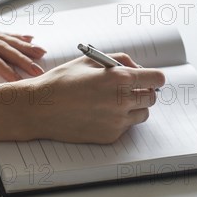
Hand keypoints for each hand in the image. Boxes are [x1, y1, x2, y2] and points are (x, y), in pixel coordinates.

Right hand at [20, 53, 165, 143]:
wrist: (40, 108)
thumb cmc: (61, 82)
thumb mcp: (89, 60)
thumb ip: (118, 60)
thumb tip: (136, 67)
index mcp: (120, 79)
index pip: (156, 79)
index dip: (154, 77)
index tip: (150, 78)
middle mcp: (122, 102)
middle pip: (151, 98)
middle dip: (143, 91)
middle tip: (129, 88)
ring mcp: (117, 121)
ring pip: (142, 114)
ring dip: (134, 107)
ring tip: (113, 101)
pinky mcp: (110, 136)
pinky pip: (125, 127)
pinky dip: (119, 120)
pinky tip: (99, 113)